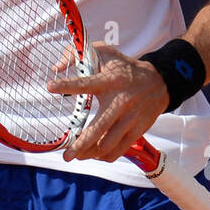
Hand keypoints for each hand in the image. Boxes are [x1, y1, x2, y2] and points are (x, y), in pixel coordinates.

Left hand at [46, 42, 168, 162]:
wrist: (158, 82)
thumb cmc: (124, 68)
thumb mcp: (104, 53)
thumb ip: (78, 55)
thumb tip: (56, 67)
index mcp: (109, 81)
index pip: (86, 83)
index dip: (68, 85)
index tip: (50, 86)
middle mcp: (120, 101)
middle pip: (98, 128)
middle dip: (80, 144)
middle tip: (66, 154)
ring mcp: (131, 118)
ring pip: (108, 144)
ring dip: (90, 153)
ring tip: (77, 155)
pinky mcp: (138, 129)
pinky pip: (119, 149)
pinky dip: (105, 156)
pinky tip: (95, 154)